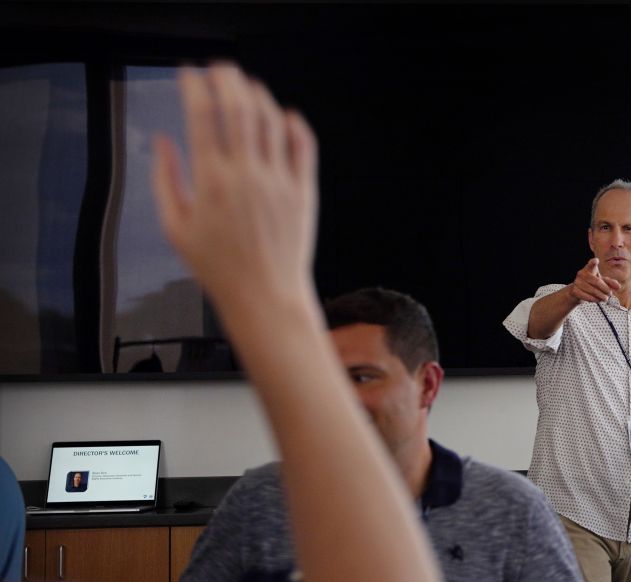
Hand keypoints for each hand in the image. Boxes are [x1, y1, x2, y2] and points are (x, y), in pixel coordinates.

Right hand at [152, 63, 318, 311]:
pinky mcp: (303, 191)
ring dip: (258, 95)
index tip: (188, 74)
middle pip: (239, 107)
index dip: (194, 86)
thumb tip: (161, 142)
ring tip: (246, 88)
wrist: (265, 296)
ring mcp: (279, 181)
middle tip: (218, 69)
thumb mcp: (176, 228)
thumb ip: (164, 180)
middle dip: (227, 78)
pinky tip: (285, 116)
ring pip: (271, 120)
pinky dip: (294, 124)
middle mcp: (246, 175)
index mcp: (210, 181)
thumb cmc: (220, 268)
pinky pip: (303, 146)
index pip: (202, 115)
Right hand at [568, 258, 620, 303]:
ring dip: (600, 295)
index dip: (593, 262)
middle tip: (610, 293)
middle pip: (596, 281)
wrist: (577, 292)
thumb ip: (610, 283)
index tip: (596, 261)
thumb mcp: (602, 282)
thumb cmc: (591, 284)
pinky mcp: (574, 290)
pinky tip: (598, 300)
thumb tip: (618, 286)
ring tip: (605, 298)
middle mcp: (582, 274)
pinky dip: (594, 299)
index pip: (591, 264)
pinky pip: (586, 296)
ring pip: (592, 290)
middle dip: (605, 288)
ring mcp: (577, 282)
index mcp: (589, 269)